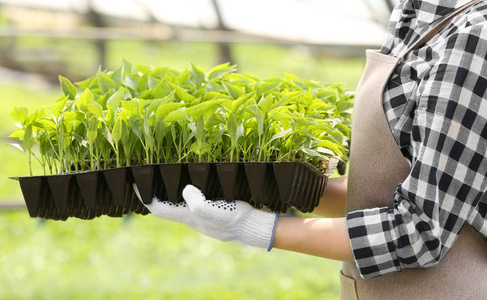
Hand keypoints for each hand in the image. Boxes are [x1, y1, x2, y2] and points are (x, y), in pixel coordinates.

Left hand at [133, 184, 278, 249]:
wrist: (252, 228)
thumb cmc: (234, 219)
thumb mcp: (216, 211)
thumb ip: (198, 204)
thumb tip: (185, 189)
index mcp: (188, 216)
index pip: (158, 208)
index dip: (145, 197)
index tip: (135, 183)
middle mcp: (191, 217)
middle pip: (166, 207)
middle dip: (155, 193)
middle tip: (148, 177)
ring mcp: (201, 215)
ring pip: (178, 204)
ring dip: (170, 192)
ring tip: (165, 176)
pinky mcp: (211, 210)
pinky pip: (192, 201)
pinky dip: (186, 192)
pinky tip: (191, 183)